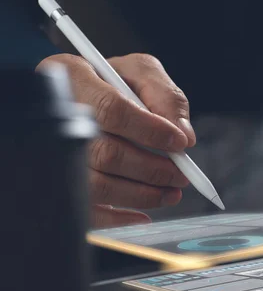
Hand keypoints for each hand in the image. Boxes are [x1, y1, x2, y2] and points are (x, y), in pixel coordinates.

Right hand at [37, 53, 196, 226]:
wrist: (83, 94)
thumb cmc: (112, 81)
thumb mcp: (140, 72)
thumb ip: (165, 96)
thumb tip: (184, 135)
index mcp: (73, 76)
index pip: (110, 110)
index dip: (150, 131)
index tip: (179, 144)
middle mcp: (55, 115)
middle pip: (103, 152)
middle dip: (151, 168)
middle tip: (180, 175)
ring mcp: (50, 152)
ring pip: (95, 185)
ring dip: (141, 194)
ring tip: (169, 193)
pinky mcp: (56, 180)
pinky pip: (84, 209)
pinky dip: (118, 218)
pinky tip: (142, 214)